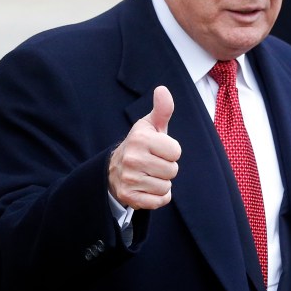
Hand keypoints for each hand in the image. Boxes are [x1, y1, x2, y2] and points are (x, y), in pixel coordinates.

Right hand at [108, 86, 181, 209]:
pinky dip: (158, 197)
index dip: (171, 152)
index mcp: (140, 139)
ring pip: (166, 186)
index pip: (176, 152)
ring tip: (148, 175)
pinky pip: (160, 201)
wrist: (114, 169)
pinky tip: (147, 187)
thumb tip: (163, 89)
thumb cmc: (140, 145)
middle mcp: (132, 158)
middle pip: (173, 170)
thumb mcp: (150, 126)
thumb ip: (162, 109)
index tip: (158, 150)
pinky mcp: (129, 197)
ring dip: (162, 183)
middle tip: (152, 163)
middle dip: (167, 168)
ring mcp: (129, 179)